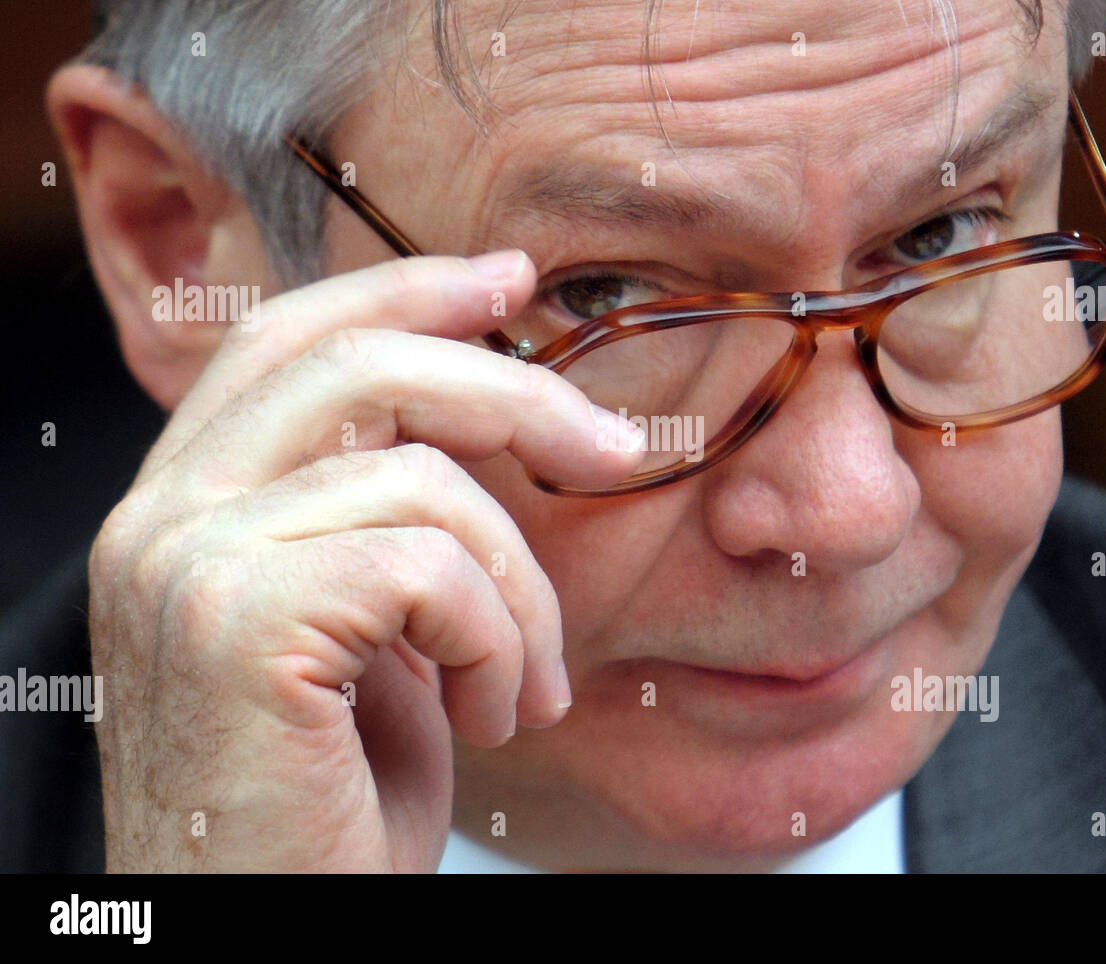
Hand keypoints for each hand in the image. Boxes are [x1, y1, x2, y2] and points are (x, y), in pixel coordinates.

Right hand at [87, 251, 641, 870]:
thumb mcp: (375, 636)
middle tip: (613, 452)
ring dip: (523, 593)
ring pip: (428, 483)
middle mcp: (161, 519)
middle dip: (515, 394)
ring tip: (529, 689)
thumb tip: (489, 428)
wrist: (273, 932)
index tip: (511, 282)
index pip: (290, 344)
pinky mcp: (239, 623)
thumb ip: (390, 523)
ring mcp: (186, 564)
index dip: (404, 294)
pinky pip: (432, 568)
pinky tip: (494, 716)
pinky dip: (499, 640)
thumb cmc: (334, 800)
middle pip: (359, 366)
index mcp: (191, 508)